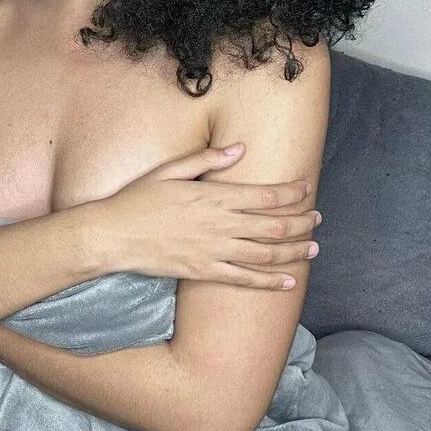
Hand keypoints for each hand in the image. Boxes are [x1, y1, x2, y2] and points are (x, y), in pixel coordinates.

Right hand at [89, 142, 318, 288]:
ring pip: (266, 253)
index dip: (291, 192)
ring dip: (295, 251)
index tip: (307, 189)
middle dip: (302, 222)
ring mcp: (213, 250)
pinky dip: (270, 281)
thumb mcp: (169, 170)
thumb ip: (207, 158)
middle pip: (274, 225)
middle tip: (318, 219)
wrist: (112, 236)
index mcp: (213, 196)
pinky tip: (289, 281)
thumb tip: (239, 149)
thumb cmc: (136, 199)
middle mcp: (219, 224)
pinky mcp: (203, 271)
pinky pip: (244, 279)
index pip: (265, 194)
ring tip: (314, 248)